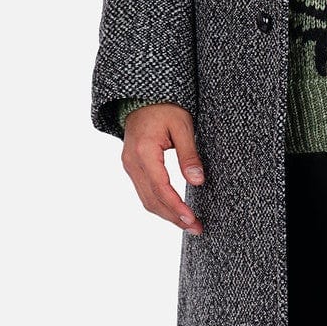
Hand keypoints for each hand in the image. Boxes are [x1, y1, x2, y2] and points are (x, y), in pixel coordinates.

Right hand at [121, 104, 204, 233]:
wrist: (142, 97)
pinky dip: (159, 204)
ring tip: (189, 224)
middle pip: (151, 200)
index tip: (192, 219)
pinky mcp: (132, 167)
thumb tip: (197, 181)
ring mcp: (129, 166)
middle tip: (196, 228)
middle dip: (174, 218)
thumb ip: (189, 155)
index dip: (176, 207)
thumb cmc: (165, 108)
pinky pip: (144, 192)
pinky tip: (175, 211)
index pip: (160, 187)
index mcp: (144, 151)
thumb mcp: (183, 126)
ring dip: (167, 215)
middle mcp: (132, 162)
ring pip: (146, 199)